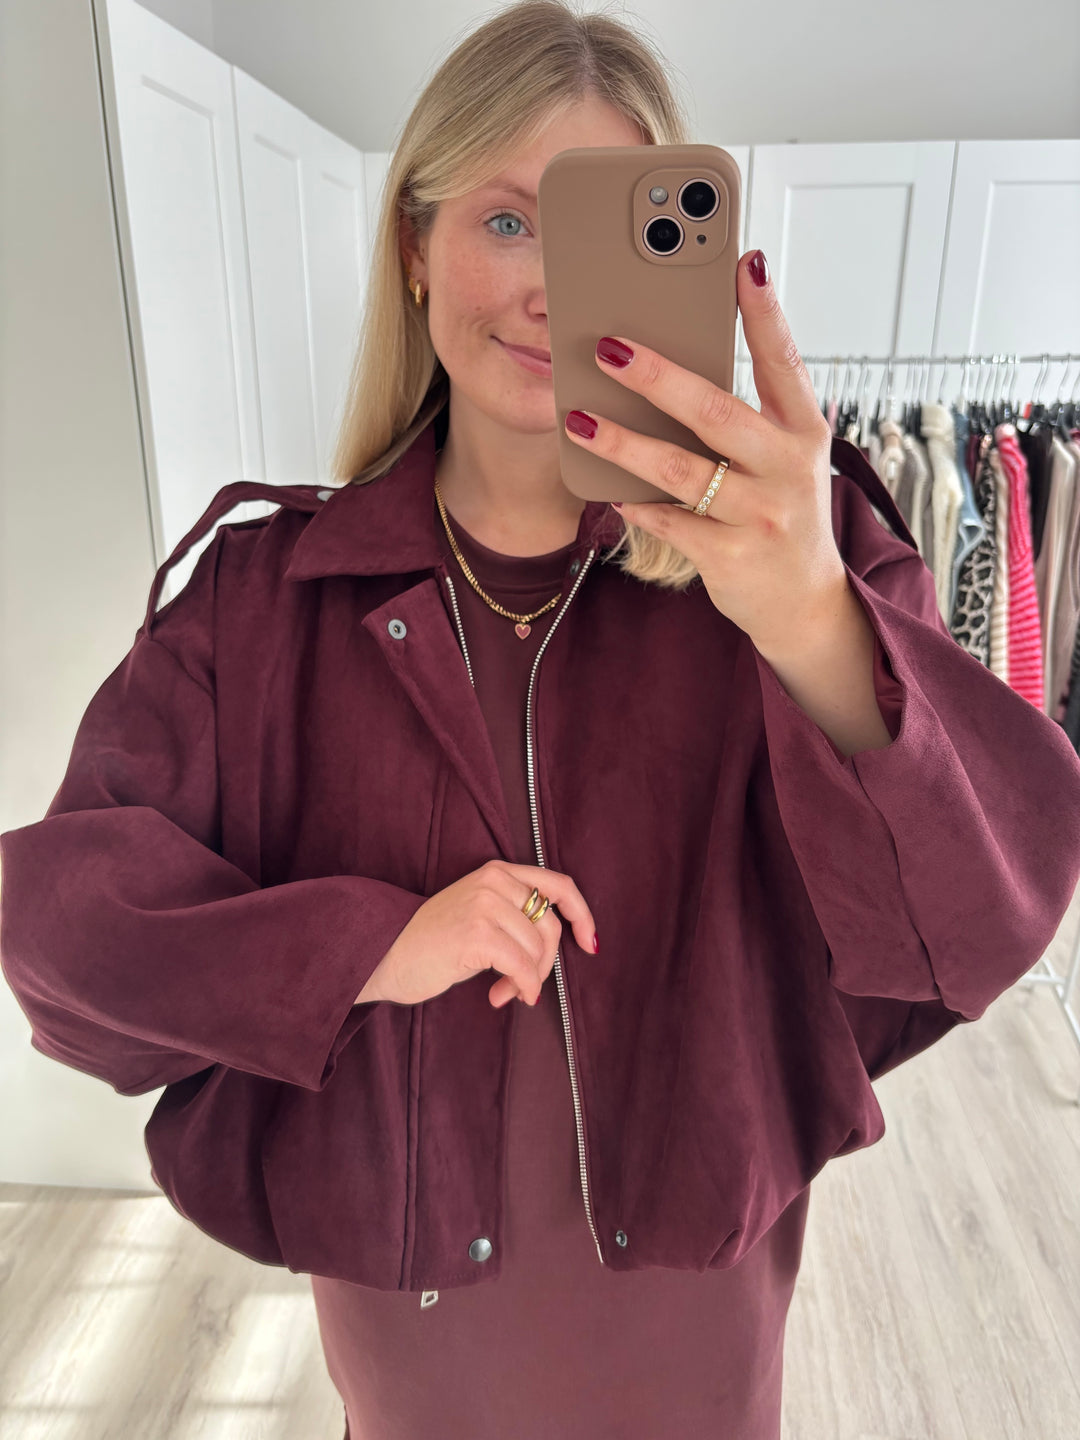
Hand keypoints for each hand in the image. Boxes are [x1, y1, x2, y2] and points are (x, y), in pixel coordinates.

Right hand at [358, 859, 596, 1009]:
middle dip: (546, 963)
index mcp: (497, 872)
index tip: (589, 943)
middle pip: (550, 925)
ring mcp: (485, 905)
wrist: (386, 954)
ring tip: (504, 991)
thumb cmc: (434, 942)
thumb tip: (558, 943)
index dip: (581, 914)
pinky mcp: (478, 934)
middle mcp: (494, 881)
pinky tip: (500, 997)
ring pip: (538, 949)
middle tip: (524, 985)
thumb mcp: (479, 912)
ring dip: (527, 980)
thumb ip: (515, 916)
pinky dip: (522, 987)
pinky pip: (522, 967)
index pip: (558, 885)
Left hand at [563, 249, 846, 655]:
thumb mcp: (782, 458)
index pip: (783, 360)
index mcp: (802, 430)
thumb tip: (678, 361)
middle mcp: (788, 468)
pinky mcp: (732, 556)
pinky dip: (637, 504)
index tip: (742, 262)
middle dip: (656, 376)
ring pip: (680, 469)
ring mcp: (761, 514)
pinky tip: (609, 490)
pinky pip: (671, 523)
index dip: (763, 311)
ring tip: (578, 417)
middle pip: (714, 410)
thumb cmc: (780, 512)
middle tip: (607, 346)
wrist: (803, 601)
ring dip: (623, 442)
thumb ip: (747, 413)